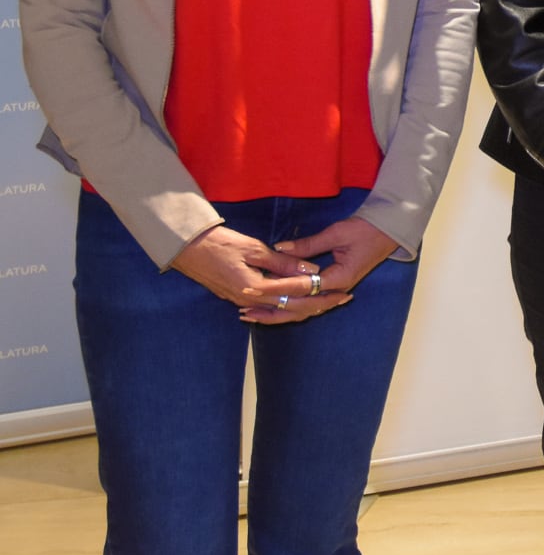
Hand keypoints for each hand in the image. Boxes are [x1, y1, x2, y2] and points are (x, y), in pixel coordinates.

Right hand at [170, 224, 352, 324]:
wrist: (188, 249)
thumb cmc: (221, 244)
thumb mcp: (255, 249)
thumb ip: (284, 263)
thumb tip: (312, 271)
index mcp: (256, 288)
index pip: (297, 297)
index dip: (322, 296)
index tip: (344, 293)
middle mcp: (250, 300)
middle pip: (292, 310)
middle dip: (320, 305)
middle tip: (344, 300)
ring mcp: (241, 301)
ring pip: (280, 311)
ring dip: (305, 308)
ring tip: (329, 302)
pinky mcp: (237, 297)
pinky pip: (267, 308)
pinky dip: (286, 307)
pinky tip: (299, 302)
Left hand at [254, 216, 397, 323]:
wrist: (390, 230)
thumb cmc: (367, 229)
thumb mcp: (337, 233)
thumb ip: (307, 245)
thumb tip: (279, 249)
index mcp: (339, 278)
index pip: (300, 287)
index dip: (275, 287)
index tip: (252, 288)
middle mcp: (337, 290)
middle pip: (299, 308)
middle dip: (271, 308)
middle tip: (244, 309)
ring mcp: (336, 291)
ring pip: (303, 310)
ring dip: (278, 313)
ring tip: (252, 314)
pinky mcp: (333, 287)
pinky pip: (308, 303)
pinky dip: (290, 306)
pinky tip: (273, 307)